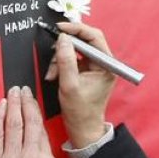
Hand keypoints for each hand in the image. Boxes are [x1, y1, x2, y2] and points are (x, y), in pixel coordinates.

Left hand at [0, 87, 54, 157]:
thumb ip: (43, 156)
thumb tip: (37, 135)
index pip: (40, 128)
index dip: (35, 110)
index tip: (32, 100)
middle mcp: (30, 157)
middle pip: (28, 122)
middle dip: (25, 102)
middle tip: (22, 90)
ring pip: (13, 123)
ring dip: (13, 104)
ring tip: (12, 92)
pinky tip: (0, 106)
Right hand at [45, 21, 115, 148]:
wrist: (82, 129)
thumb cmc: (80, 112)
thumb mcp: (69, 85)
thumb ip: (65, 60)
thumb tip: (62, 39)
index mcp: (106, 65)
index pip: (94, 37)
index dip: (76, 29)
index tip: (59, 28)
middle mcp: (103, 63)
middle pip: (84, 42)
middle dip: (65, 47)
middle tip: (52, 52)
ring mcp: (95, 67)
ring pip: (75, 50)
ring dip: (60, 58)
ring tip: (52, 73)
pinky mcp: (86, 71)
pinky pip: (71, 59)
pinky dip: (61, 64)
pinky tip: (54, 75)